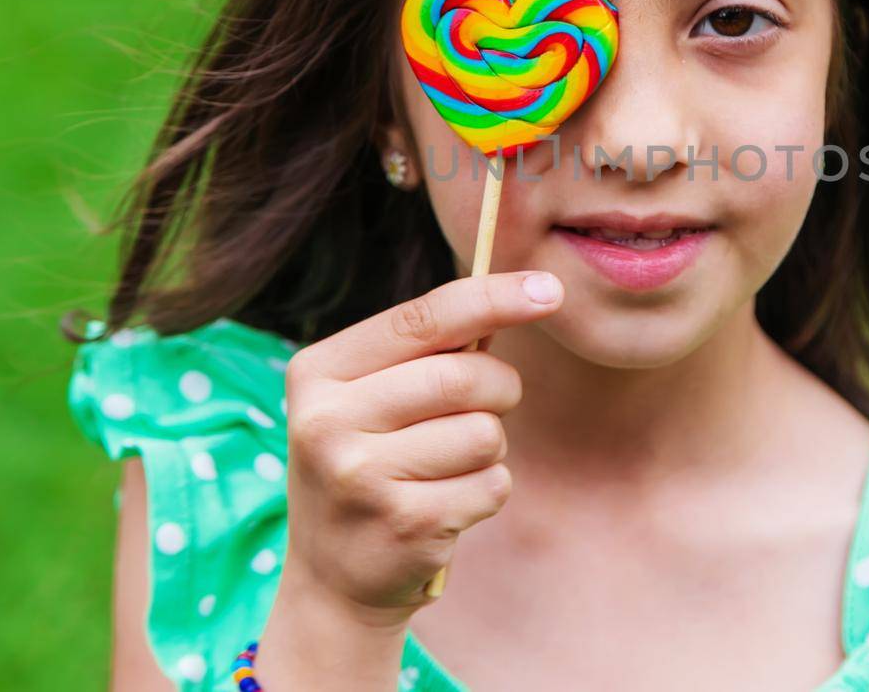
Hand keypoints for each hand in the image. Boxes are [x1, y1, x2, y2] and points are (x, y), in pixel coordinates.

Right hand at [277, 270, 560, 623]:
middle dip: (499, 387)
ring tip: (448, 467)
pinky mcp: (403, 524)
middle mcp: (327, 421)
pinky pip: (492, 484)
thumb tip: (525, 294)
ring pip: (484, 433)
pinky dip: (487, 490)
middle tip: (492, 405)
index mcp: (318, 373)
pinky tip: (447, 506)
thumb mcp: (371, 399)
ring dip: (489, 447)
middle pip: (463, 377)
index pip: (421, 318)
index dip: (493, 298)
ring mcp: (361, 477)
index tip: (550, 289)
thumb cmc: (372, 462)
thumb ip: (429, 351)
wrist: (332, 578)